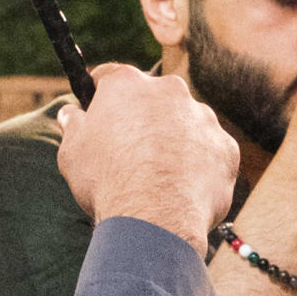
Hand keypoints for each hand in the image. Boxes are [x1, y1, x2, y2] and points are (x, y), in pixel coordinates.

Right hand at [56, 65, 236, 242]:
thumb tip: (71, 113)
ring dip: (176, 142)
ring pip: (187, 124)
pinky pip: (211, 152)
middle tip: (132, 152)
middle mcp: (170, 90)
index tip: (100, 109)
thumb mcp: (72, 151)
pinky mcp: (226, 147)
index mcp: (128, 84)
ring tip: (161, 178)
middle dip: (144, 119)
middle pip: (154, 99)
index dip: (102, 94)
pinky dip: (200, 166)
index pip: (111, 77)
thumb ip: (74, 125)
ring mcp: (203, 117)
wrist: (155, 218)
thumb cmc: (107, 182)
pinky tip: (184, 189)